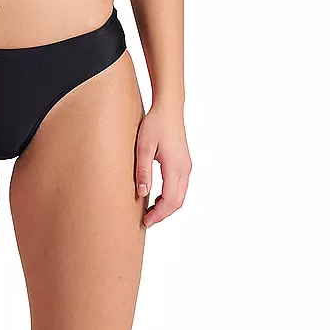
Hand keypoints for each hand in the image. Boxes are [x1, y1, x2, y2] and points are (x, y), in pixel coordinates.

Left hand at [135, 102, 191, 227]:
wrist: (169, 108)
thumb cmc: (155, 124)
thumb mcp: (143, 147)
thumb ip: (143, 170)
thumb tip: (143, 193)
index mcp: (175, 167)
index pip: (169, 200)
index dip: (159, 214)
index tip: (147, 222)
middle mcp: (185, 169)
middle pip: (177, 201)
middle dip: (163, 214)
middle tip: (147, 220)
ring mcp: (186, 166)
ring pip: (180, 195)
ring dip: (167, 206)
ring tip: (150, 211)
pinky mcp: (184, 162)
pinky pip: (180, 186)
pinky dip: (171, 197)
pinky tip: (157, 196)